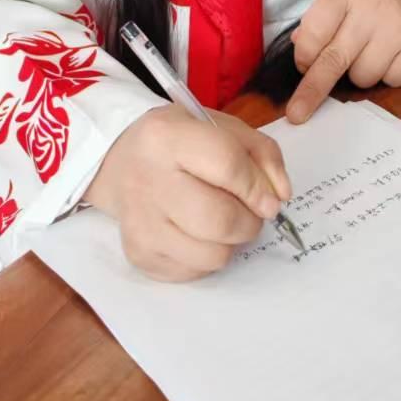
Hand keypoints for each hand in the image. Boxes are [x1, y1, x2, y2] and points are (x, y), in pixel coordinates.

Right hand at [84, 105, 291, 281]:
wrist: (121, 160)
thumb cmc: (180, 141)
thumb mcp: (221, 128)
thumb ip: (261, 154)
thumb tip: (280, 197)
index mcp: (168, 137)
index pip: (227, 165)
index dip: (258, 187)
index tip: (271, 200)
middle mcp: (148, 180)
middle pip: (220, 220)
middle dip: (249, 222)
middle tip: (250, 214)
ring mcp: (140, 223)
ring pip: (212, 255)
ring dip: (230, 243)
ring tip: (222, 221)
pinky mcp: (139, 255)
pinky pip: (195, 272)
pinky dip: (208, 257)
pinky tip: (197, 232)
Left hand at [286, 0, 400, 124]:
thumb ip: (318, 19)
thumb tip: (300, 48)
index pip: (314, 31)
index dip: (304, 56)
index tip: (303, 66)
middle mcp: (374, 6)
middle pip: (335, 59)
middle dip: (313, 89)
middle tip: (297, 113)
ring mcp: (400, 28)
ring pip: (363, 77)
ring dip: (359, 73)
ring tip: (370, 50)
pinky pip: (391, 82)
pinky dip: (387, 75)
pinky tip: (392, 53)